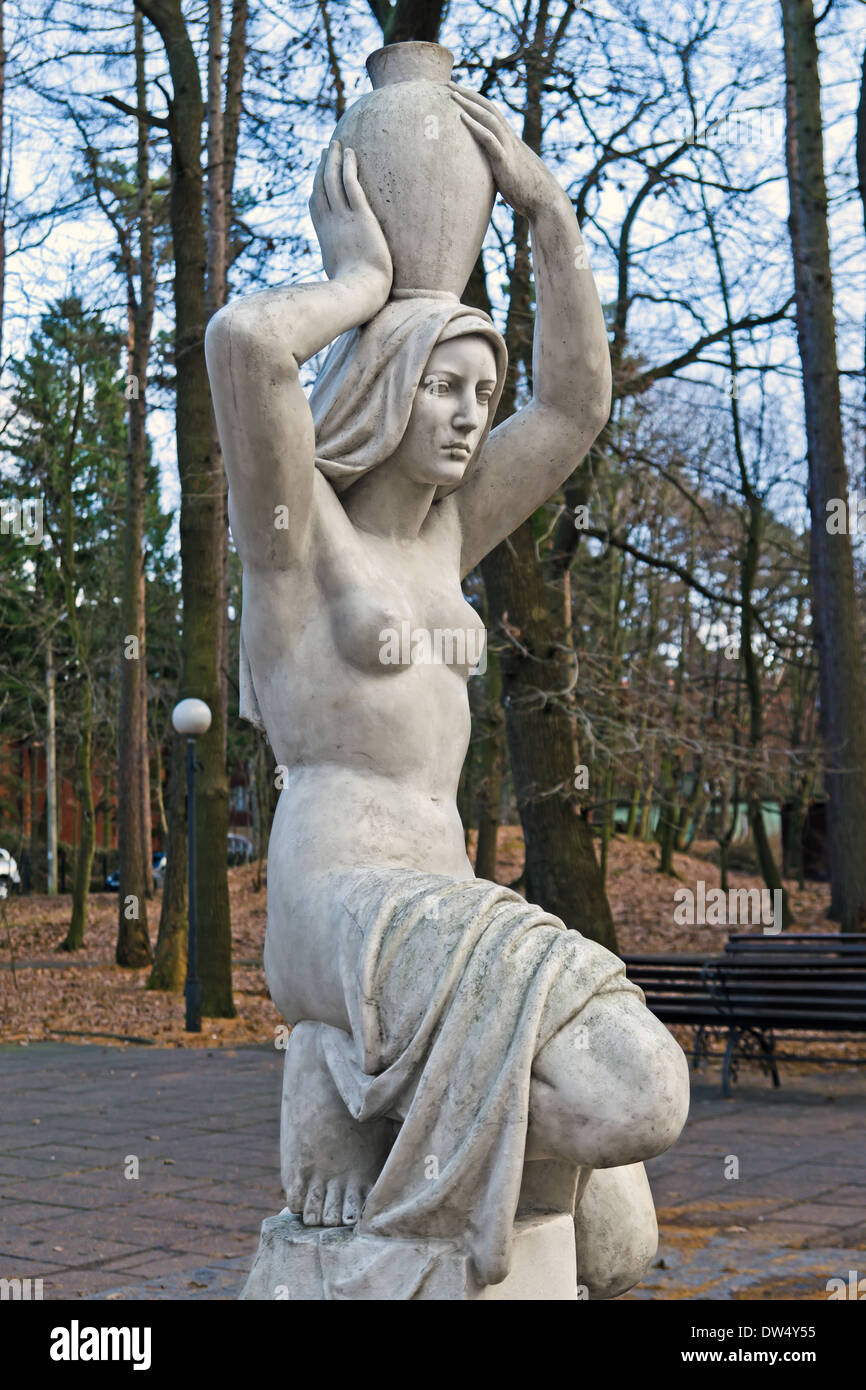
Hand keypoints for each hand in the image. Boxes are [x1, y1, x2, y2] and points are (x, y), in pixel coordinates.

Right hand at [309, 140, 391, 300]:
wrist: (360, 293)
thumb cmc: (353, 294)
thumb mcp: (339, 280)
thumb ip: (338, 271)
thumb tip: (339, 280)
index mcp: (325, 238)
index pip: (317, 207)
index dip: (316, 189)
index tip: (319, 176)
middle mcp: (330, 224)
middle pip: (321, 188)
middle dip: (323, 168)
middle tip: (326, 151)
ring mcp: (343, 219)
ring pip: (333, 181)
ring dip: (333, 160)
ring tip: (337, 144)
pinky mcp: (360, 216)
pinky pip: (350, 184)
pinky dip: (348, 166)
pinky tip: (350, 152)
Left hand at [449, 83, 559, 218]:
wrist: (545, 202)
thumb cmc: (528, 192)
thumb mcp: (510, 175)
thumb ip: (499, 168)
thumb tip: (487, 172)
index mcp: (509, 140)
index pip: (491, 113)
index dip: (475, 100)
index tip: (459, 92)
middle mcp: (509, 138)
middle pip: (488, 108)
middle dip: (469, 94)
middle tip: (449, 82)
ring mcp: (508, 148)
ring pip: (488, 118)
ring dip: (469, 104)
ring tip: (452, 94)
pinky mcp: (505, 162)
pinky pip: (489, 139)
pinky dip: (475, 126)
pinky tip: (461, 117)